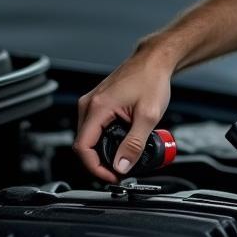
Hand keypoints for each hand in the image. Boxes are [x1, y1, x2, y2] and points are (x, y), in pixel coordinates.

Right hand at [74, 52, 172, 181]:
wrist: (155, 60)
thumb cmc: (152, 79)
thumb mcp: (148, 116)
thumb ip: (135, 144)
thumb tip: (122, 166)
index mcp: (97, 107)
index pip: (82, 147)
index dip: (95, 167)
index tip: (111, 176)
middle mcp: (89, 104)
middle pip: (83, 144)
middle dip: (99, 161)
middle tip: (120, 170)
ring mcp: (92, 102)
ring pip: (88, 136)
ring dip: (102, 151)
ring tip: (122, 158)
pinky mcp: (99, 102)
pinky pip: (95, 127)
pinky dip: (105, 139)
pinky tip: (120, 143)